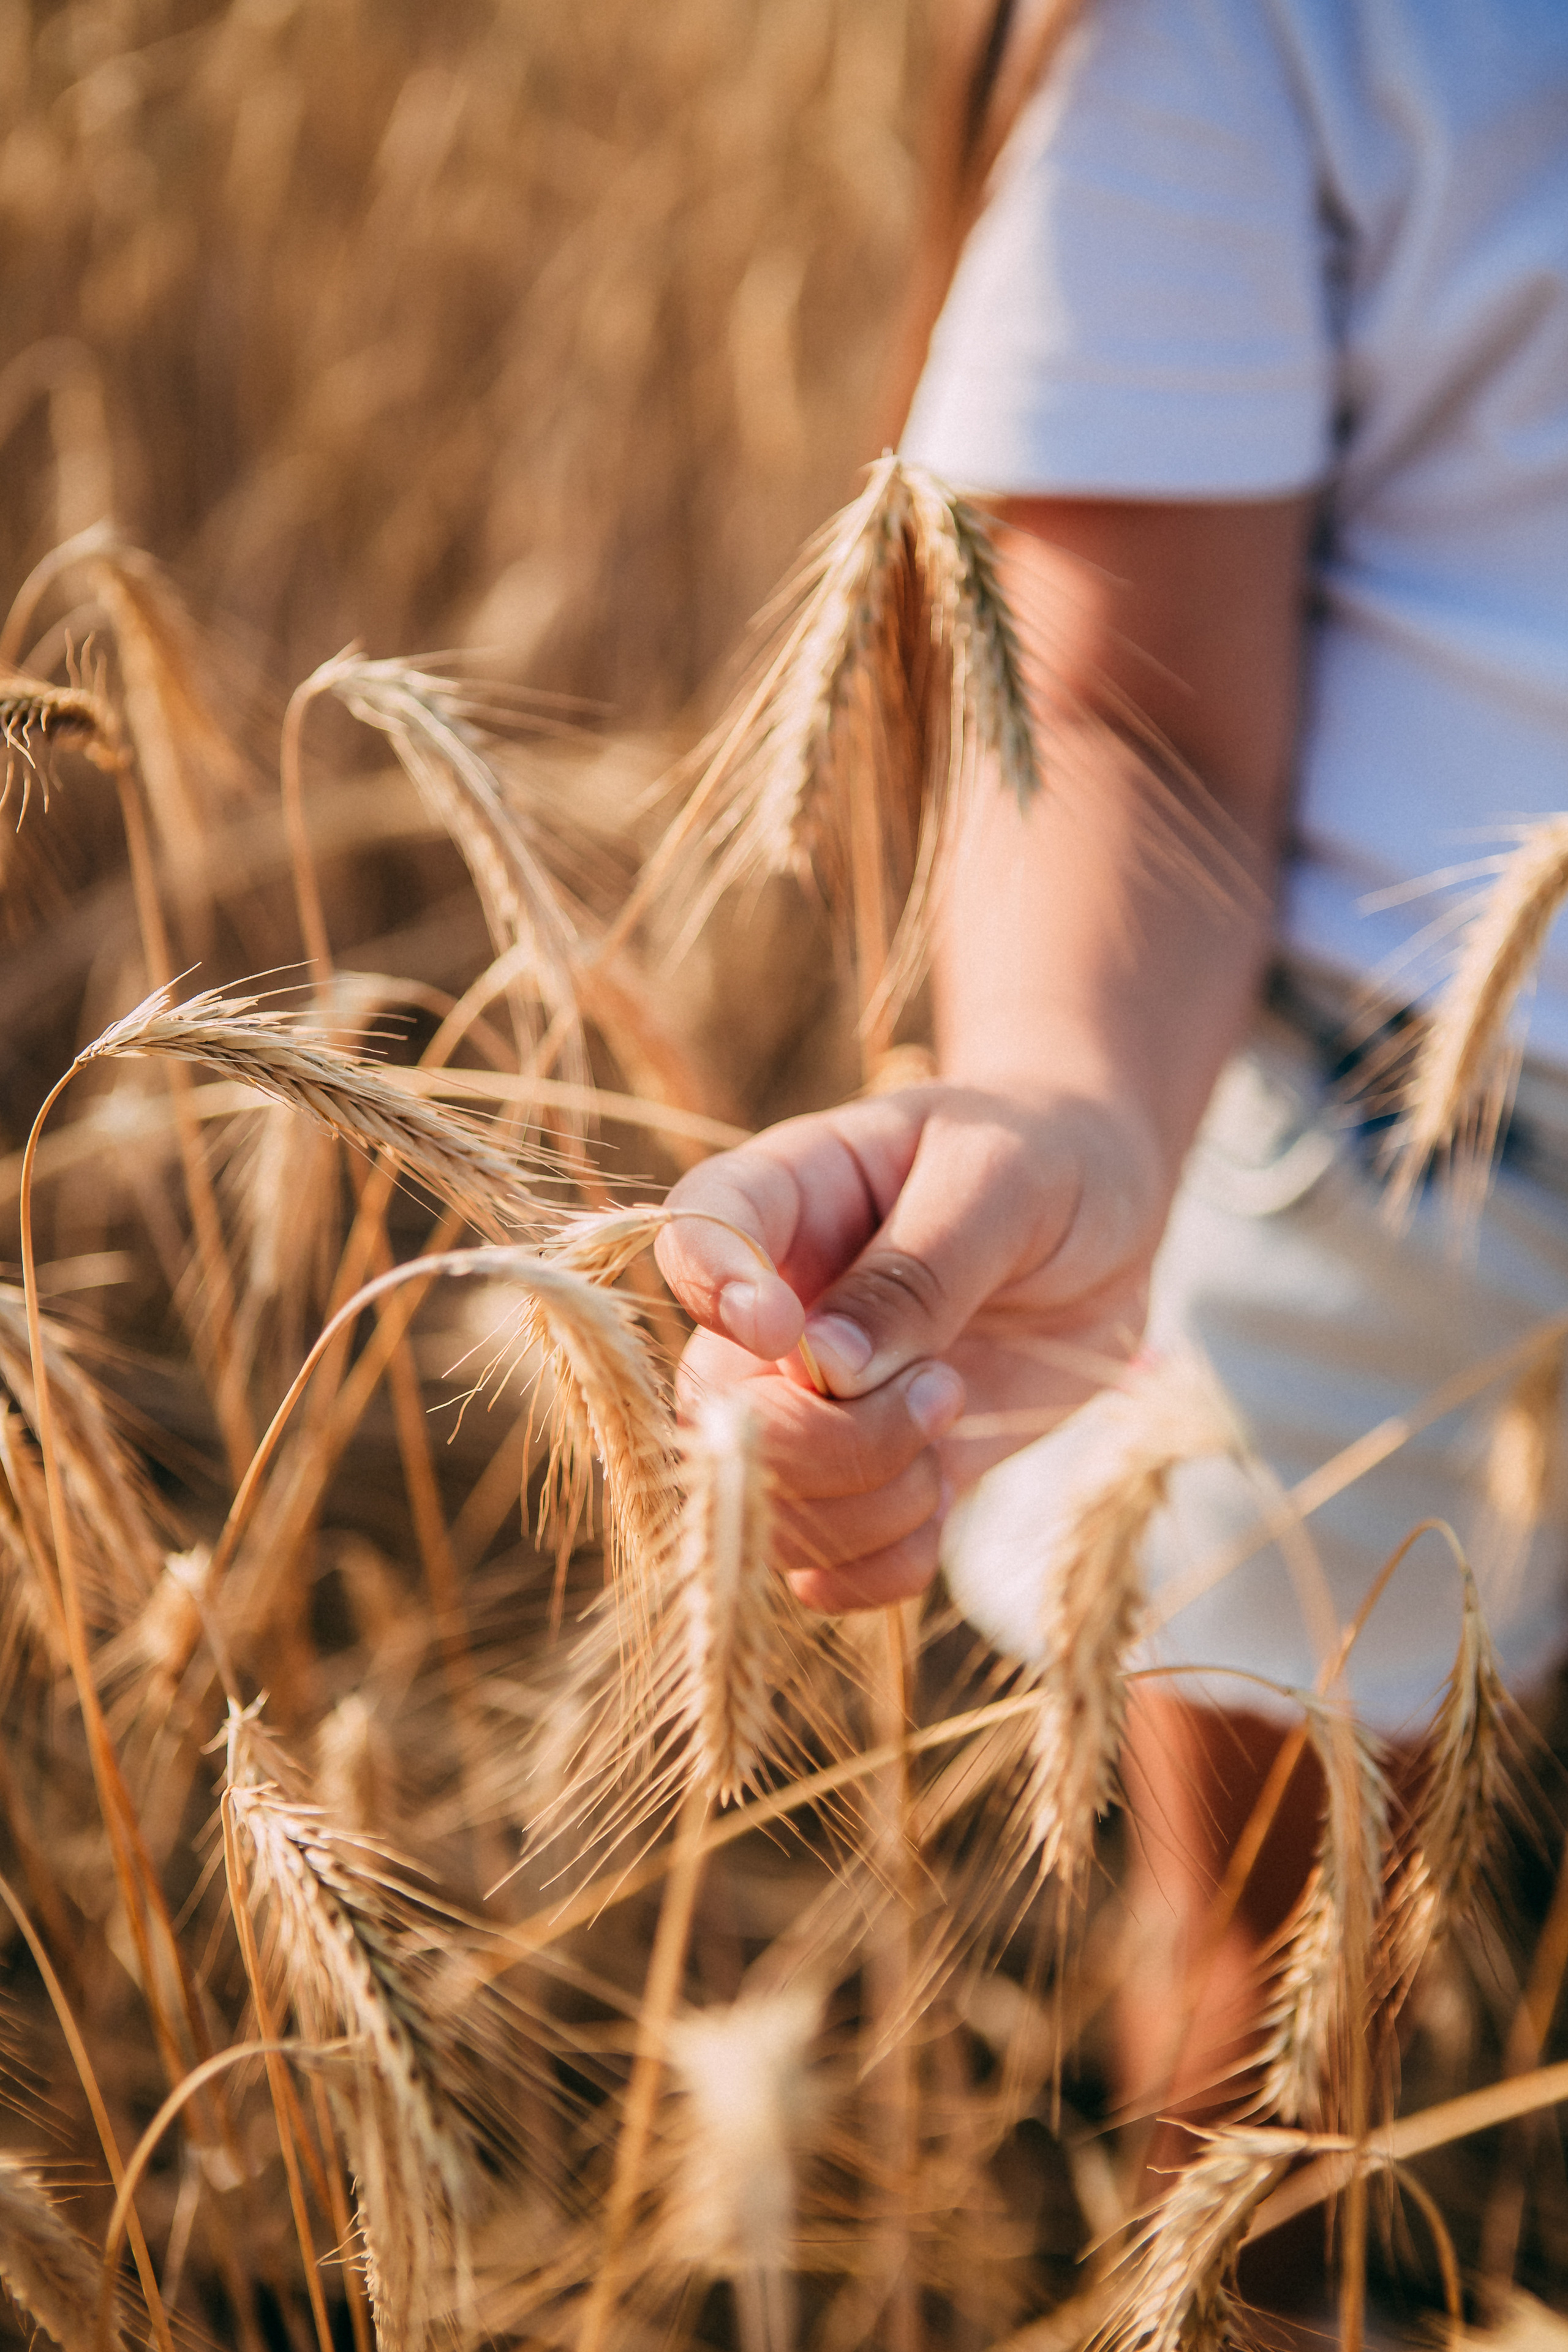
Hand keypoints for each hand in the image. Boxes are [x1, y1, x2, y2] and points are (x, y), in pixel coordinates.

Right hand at [654, 1079, 1168, 1611]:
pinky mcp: (873, 1474)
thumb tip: (823, 1369)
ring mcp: (813, 1403)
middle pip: (713, 1410)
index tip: (782, 1327)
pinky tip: (943, 1497)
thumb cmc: (1044, 1159)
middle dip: (816, 1439)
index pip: (692, 1236)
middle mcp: (774, 1311)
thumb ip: (918, 1268)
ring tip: (953, 1414)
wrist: (1104, 1210)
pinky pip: (828, 1565)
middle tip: (939, 1388)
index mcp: (788, 1197)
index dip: (711, 1293)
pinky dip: (884, 1562)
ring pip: (766, 1504)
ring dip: (864, 1502)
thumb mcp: (1001, 1179)